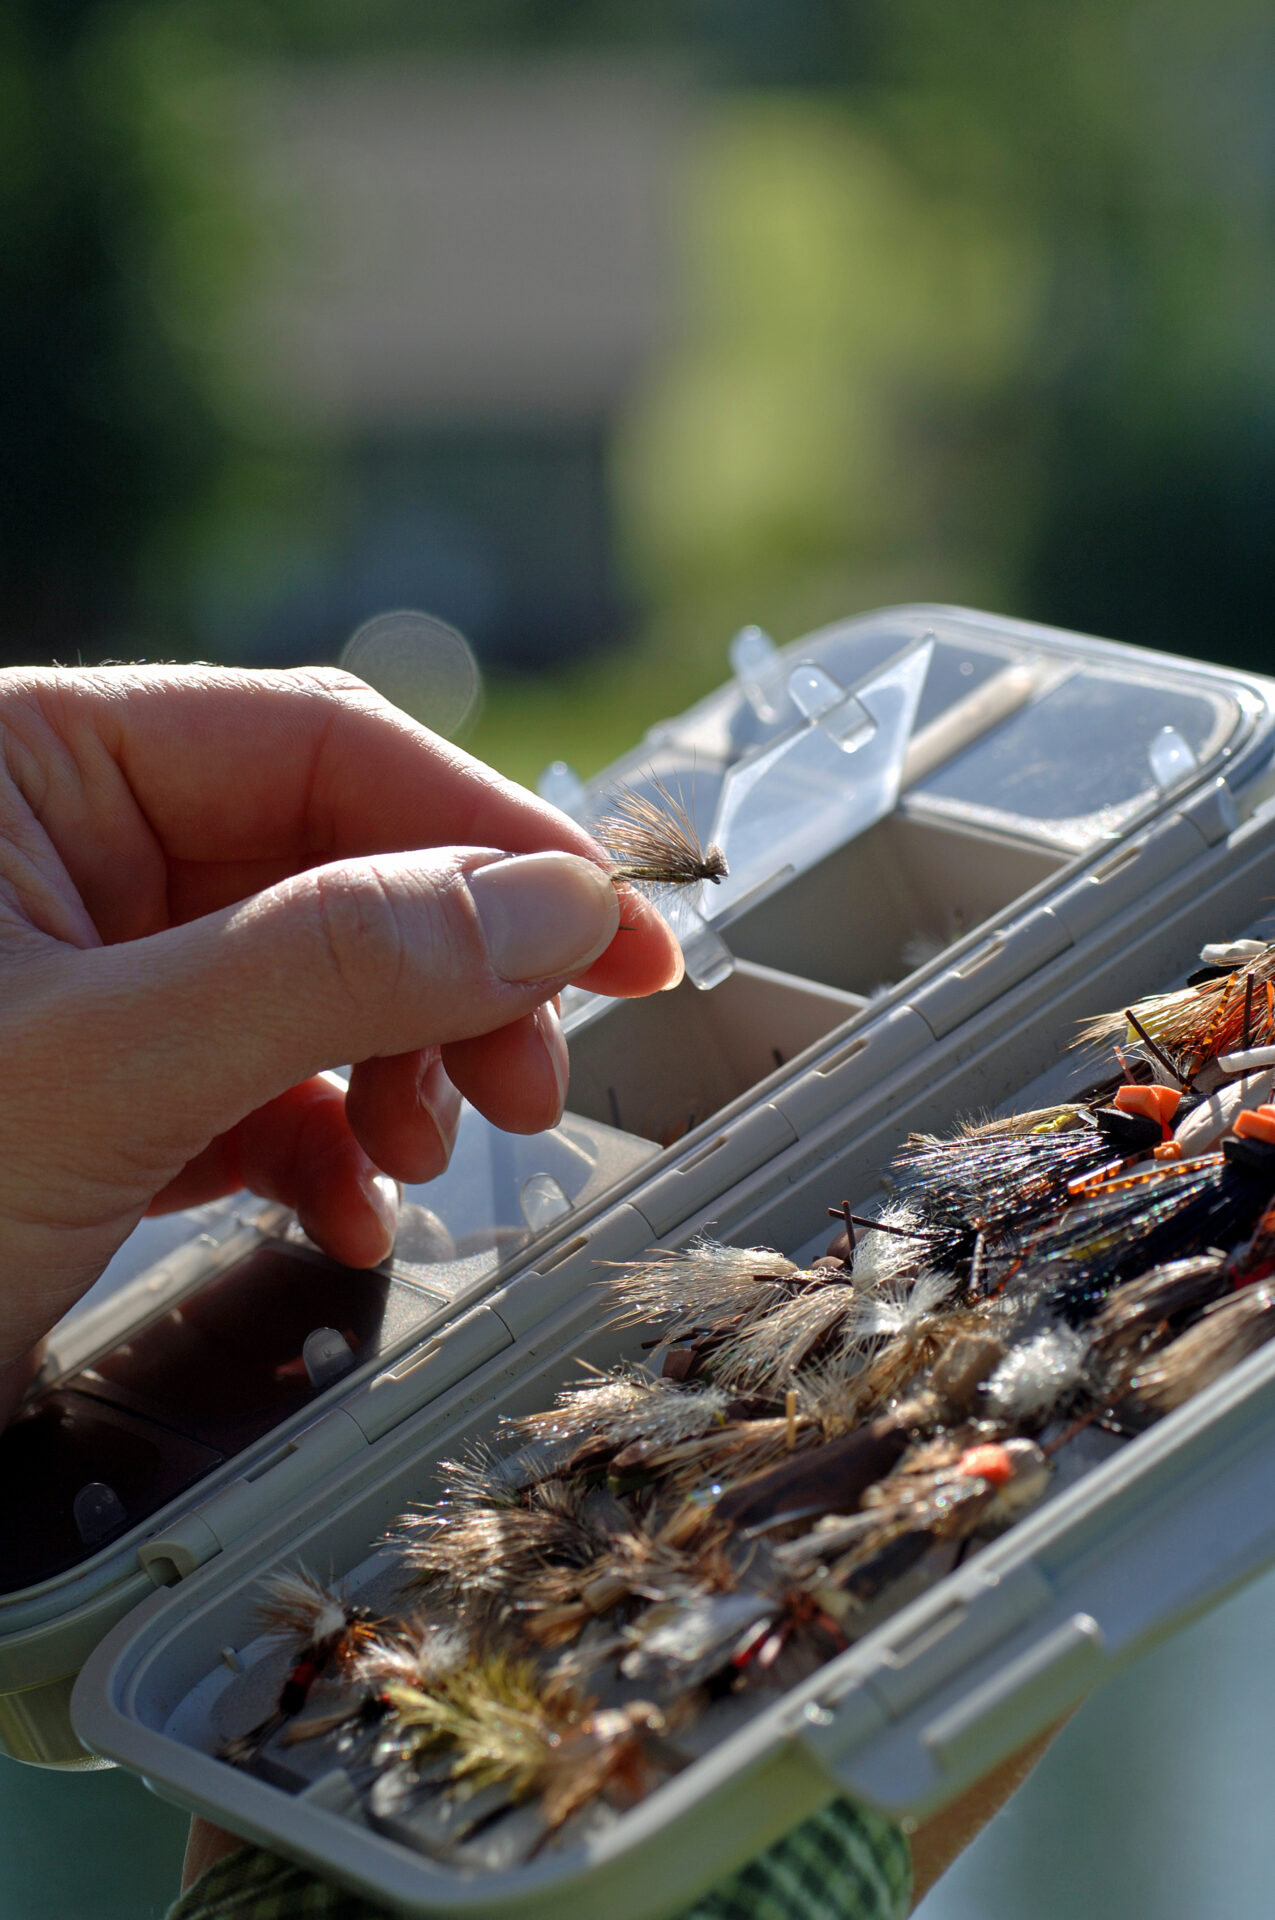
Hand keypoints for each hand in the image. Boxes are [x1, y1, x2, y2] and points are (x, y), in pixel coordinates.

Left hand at [0, 664, 679, 1417]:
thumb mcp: (98, 1068)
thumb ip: (331, 963)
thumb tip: (557, 904)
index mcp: (32, 761)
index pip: (319, 745)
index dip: (491, 836)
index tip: (624, 932)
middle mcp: (65, 845)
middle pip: (339, 861)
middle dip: (455, 976)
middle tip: (540, 1085)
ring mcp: (89, 968)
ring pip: (321, 976)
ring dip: (406, 1067)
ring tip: (438, 1159)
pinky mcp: (104, 1080)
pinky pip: (266, 1077)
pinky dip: (332, 1145)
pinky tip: (351, 1216)